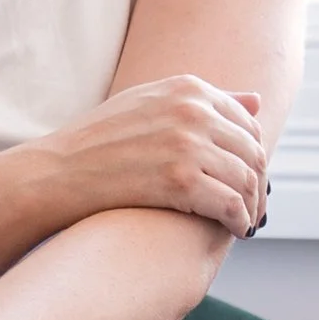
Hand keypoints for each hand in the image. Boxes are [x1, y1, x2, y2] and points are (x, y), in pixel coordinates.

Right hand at [33, 75, 267, 236]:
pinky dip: (240, 221)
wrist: (59, 172)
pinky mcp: (180, 182)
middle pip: (252, 152)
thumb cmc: (100, 142)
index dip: (254, 155)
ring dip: (252, 207)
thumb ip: (203, 100)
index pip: (247, 123)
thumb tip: (257, 101)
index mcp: (188, 88)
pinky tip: (236, 231)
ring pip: (247, 180)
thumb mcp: (151, 103)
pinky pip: (231, 205)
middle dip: (258, 185)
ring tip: (246, 224)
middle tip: (255, 209)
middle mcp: (193, 111)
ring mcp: (187, 145)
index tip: (250, 179)